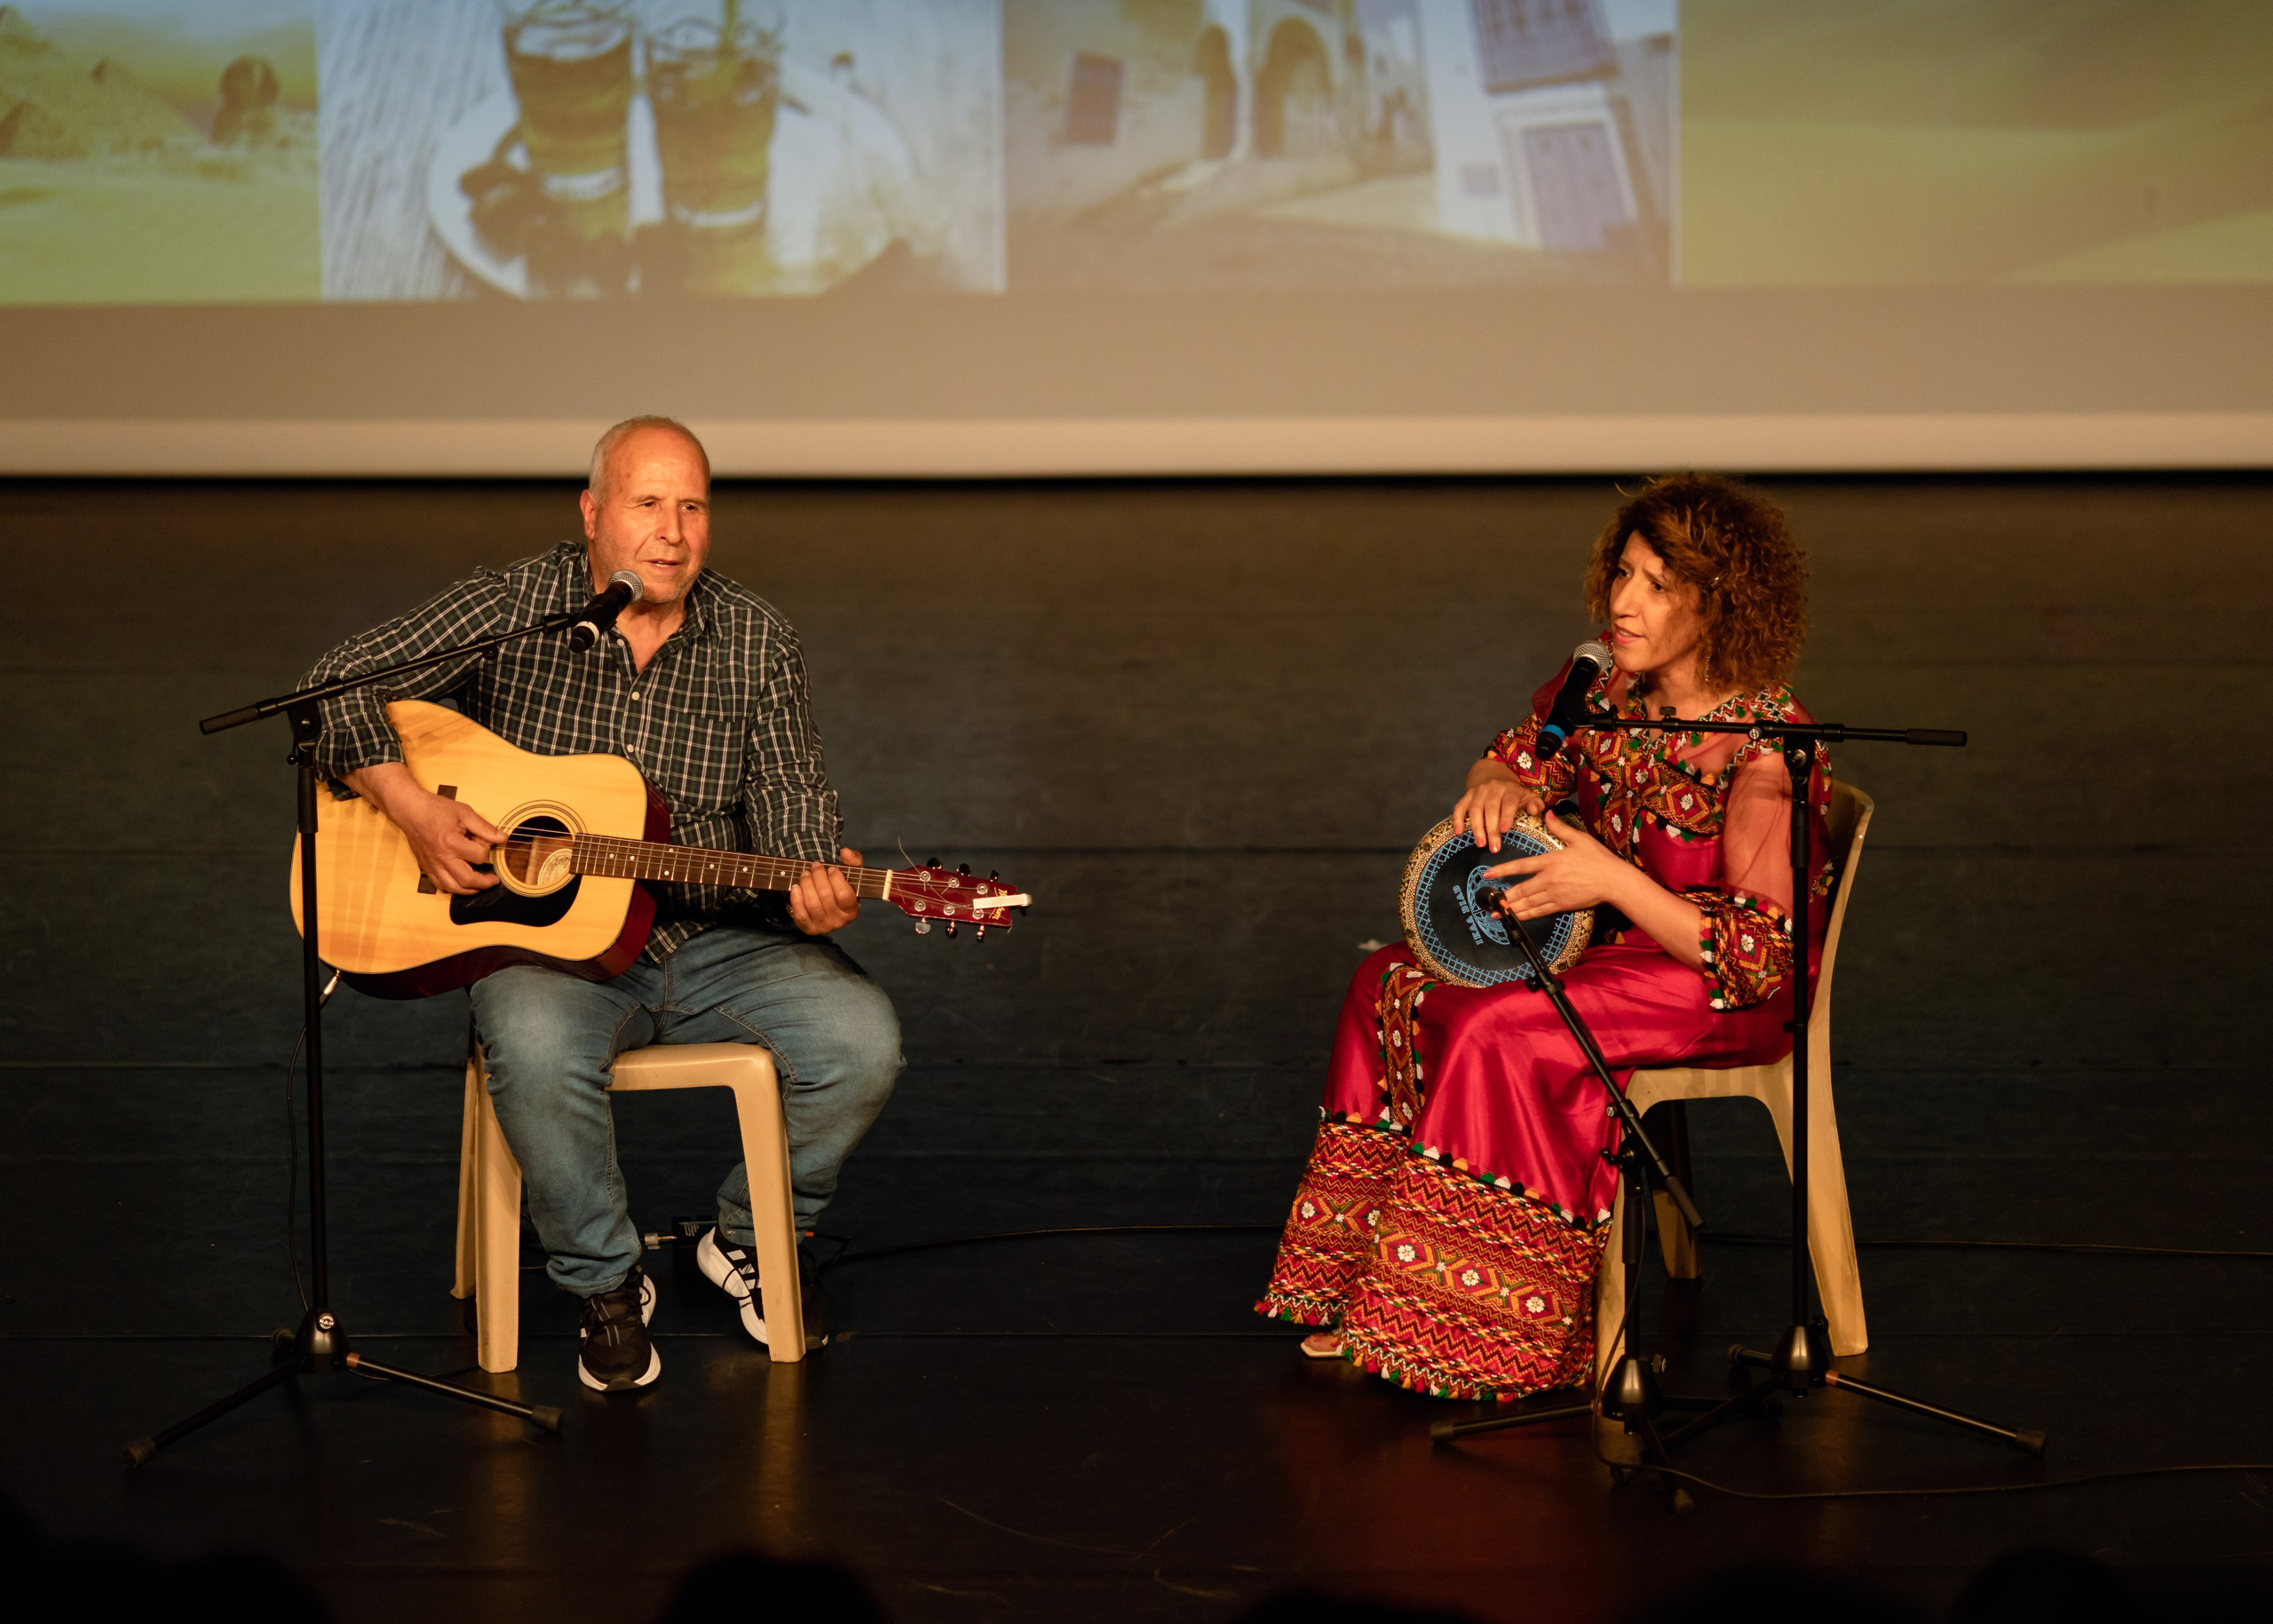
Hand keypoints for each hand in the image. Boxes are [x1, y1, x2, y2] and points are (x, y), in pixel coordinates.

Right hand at [384, 782, 504, 895]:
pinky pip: (439, 885)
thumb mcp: (464, 813)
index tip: (484, 843)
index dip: (486, 850)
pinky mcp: (425, 867)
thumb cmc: (437, 809)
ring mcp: (432, 865)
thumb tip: (503, 838)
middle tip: (493, 880)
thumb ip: (485, 828)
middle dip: (484, 883)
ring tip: (479, 885)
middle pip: (467, 880)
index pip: (479, 856)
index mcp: (452, 843)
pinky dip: (452, 887)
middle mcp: (441, 858)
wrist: (411, 810)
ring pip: (452, 888)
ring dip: (469, 890)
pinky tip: (461, 882)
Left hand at [788, 848, 862, 934]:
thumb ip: (853, 860)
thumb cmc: (841, 887)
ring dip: (806, 884)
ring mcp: (823, 926)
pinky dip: (796, 899)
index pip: (844, 894)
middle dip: (818, 876)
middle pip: (825, 896)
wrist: (828, 905)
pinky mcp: (809, 929)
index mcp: (852, 910)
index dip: (836, 879)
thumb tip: (846, 852)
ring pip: (812, 903)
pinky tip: (796, 887)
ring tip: (805, 874)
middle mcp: (839, 921)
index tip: (831, 868)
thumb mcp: (852, 874)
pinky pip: (800, 914)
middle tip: (815, 866)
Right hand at [1451, 772, 1545, 851]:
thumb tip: (1534, 811)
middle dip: (1491, 829)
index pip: (1508, 801)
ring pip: (1475, 809)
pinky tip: (1458, 832)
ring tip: (1480, 844)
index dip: (1506, 815)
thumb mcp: (1530, 798)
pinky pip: (1459, 807)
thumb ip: (1536, 805)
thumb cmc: (1516, 796)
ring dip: (1477, 827)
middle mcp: (1493, 788)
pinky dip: (1457, 819)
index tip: (1504, 830)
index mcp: (1510, 789)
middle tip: (1494, 848)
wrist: (1498, 782)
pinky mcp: (1466, 796)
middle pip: (1491, 808)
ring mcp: (1478, 791)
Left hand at [1482, 811, 1630, 921]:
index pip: (1521, 866)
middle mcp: (1549, 880)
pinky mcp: (1561, 905)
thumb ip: (1560, 827)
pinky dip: (1526, 916)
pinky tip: (1516, 918)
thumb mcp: (1579, 839)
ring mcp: (1554, 895)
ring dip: (1511, 909)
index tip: (1488, 874)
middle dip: (1503, 896)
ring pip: (1527, 904)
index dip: (1502, 870)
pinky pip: (1539, 912)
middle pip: (1520, 890)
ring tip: (1496, 913)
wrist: (1614, 881)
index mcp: (1551, 861)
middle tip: (1488, 901)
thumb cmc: (1598, 859)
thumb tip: (1547, 813)